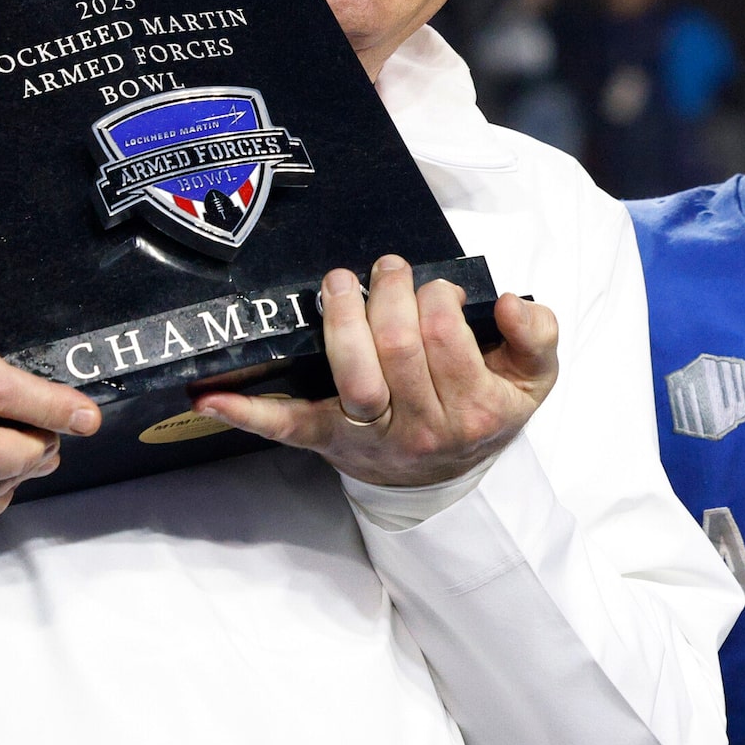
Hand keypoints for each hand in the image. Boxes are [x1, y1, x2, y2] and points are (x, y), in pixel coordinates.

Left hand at [196, 255, 557, 490]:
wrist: (448, 476)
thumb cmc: (483, 409)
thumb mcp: (533, 380)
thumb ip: (538, 336)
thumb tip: (508, 301)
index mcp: (474, 409)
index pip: (448, 336)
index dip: (437, 298)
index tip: (435, 288)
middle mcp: (422, 428)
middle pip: (398, 348)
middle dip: (389, 292)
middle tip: (387, 268)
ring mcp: (370, 437)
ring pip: (352, 376)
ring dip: (340, 318)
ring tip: (339, 283)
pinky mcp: (327, 441)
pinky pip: (286, 428)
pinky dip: (246, 414)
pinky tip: (207, 397)